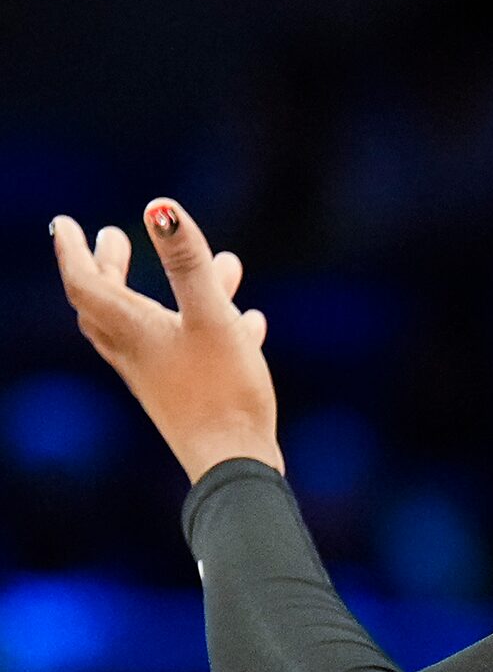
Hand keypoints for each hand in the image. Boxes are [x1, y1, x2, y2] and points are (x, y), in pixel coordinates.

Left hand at [48, 198, 281, 484]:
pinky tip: (249, 320)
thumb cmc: (220, 390)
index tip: (64, 224)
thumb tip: (159, 208)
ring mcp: (160, 376)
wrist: (233, 463)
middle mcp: (136, 352)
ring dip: (161, 293)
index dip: (72, 250)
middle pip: (106, 306)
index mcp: (132, 329)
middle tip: (113, 240)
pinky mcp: (187, 394)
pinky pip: (187, 350)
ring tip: (211, 268)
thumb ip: (187, 262)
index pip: (85, 282)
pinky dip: (204, 325)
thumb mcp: (210, 317)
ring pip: (147, 327)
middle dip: (107, 269)